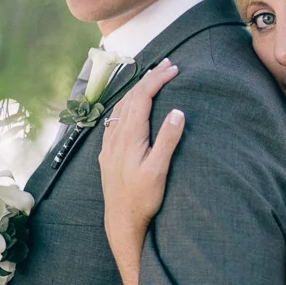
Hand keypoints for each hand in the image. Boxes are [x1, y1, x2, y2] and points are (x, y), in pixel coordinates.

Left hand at [99, 58, 185, 252]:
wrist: (121, 220)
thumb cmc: (142, 197)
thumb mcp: (159, 169)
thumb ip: (167, 140)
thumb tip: (177, 112)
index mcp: (129, 136)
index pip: (143, 97)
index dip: (157, 80)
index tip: (174, 69)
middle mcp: (116, 136)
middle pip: (131, 97)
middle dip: (149, 78)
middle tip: (167, 64)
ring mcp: (109, 144)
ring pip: (121, 106)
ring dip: (138, 89)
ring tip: (152, 79)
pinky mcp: (108, 152)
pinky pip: (115, 118)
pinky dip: (127, 104)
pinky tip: (131, 106)